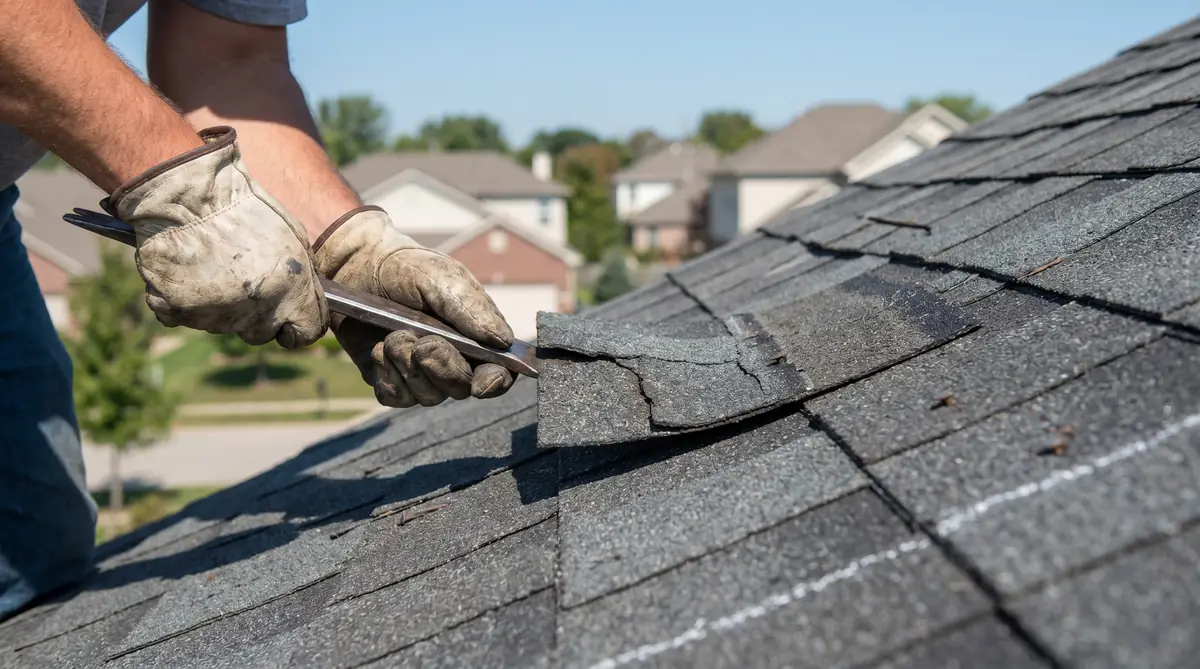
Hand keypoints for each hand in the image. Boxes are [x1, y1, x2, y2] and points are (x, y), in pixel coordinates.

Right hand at [101, 126, 326, 348]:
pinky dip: (184, 300)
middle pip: (262, 333)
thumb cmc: (244, 208)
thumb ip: (301, 278)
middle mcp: (255, 312)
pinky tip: (186, 271)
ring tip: (213, 266)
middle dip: (258, 316)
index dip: (300, 327)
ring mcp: (214, 316)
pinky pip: (184, 316)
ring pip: (223, 325)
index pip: (306, 334)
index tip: (291, 320)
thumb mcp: (292, 237)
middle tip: (244, 282)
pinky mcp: (176, 312)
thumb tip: (305, 301)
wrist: (187, 195)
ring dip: (221, 306)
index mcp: (290, 293)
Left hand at [312, 207, 516, 406]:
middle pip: (461, 387)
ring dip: (409, 366)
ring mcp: (420, 372)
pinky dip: (387, 375)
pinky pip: (395, 397)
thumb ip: (471, 308)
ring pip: (427, 396)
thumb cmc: (405, 267)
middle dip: (443, 367)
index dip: (495, 382)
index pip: (498, 371)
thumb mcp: (439, 277)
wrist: (356, 266)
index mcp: (475, 335)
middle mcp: (452, 358)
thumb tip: (504, 341)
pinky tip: (378, 348)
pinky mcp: (390, 378)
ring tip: (393, 336)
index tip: (481, 385)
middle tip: (424, 343)